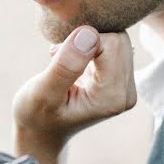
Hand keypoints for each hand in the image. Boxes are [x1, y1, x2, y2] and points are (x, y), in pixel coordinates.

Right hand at [13, 26, 136, 158]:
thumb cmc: (37, 115)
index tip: (58, 56)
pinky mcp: (122, 81)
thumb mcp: (42, 92)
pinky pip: (114, 47)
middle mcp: (125, 95)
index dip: (81, 41)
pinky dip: (92, 48)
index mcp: (111, 99)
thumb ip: (65, 66)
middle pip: (119, 40)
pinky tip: (75, 65)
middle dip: (87, 41)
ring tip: (66, 64)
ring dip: (88, 44)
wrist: (41, 130)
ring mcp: (126, 89)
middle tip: (60, 59)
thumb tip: (88, 33)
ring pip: (117, 41)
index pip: (111, 44)